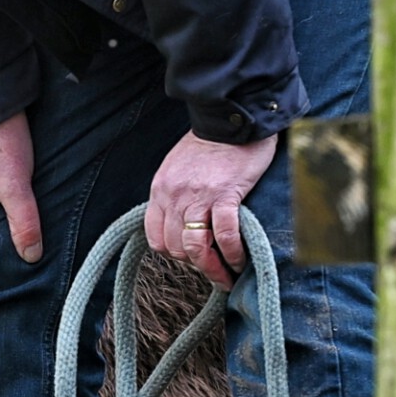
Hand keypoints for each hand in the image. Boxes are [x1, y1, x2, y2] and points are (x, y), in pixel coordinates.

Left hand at [145, 132, 277, 288]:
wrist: (232, 119)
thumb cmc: (209, 144)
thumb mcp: (177, 169)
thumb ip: (175, 195)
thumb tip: (183, 222)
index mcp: (160, 191)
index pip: (155, 236)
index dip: (172, 253)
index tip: (190, 258)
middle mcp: (174, 196)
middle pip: (174, 247)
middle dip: (193, 265)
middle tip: (213, 271)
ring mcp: (198, 197)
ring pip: (195, 247)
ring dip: (212, 268)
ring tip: (226, 277)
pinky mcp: (225, 195)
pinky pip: (224, 235)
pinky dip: (232, 253)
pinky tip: (240, 260)